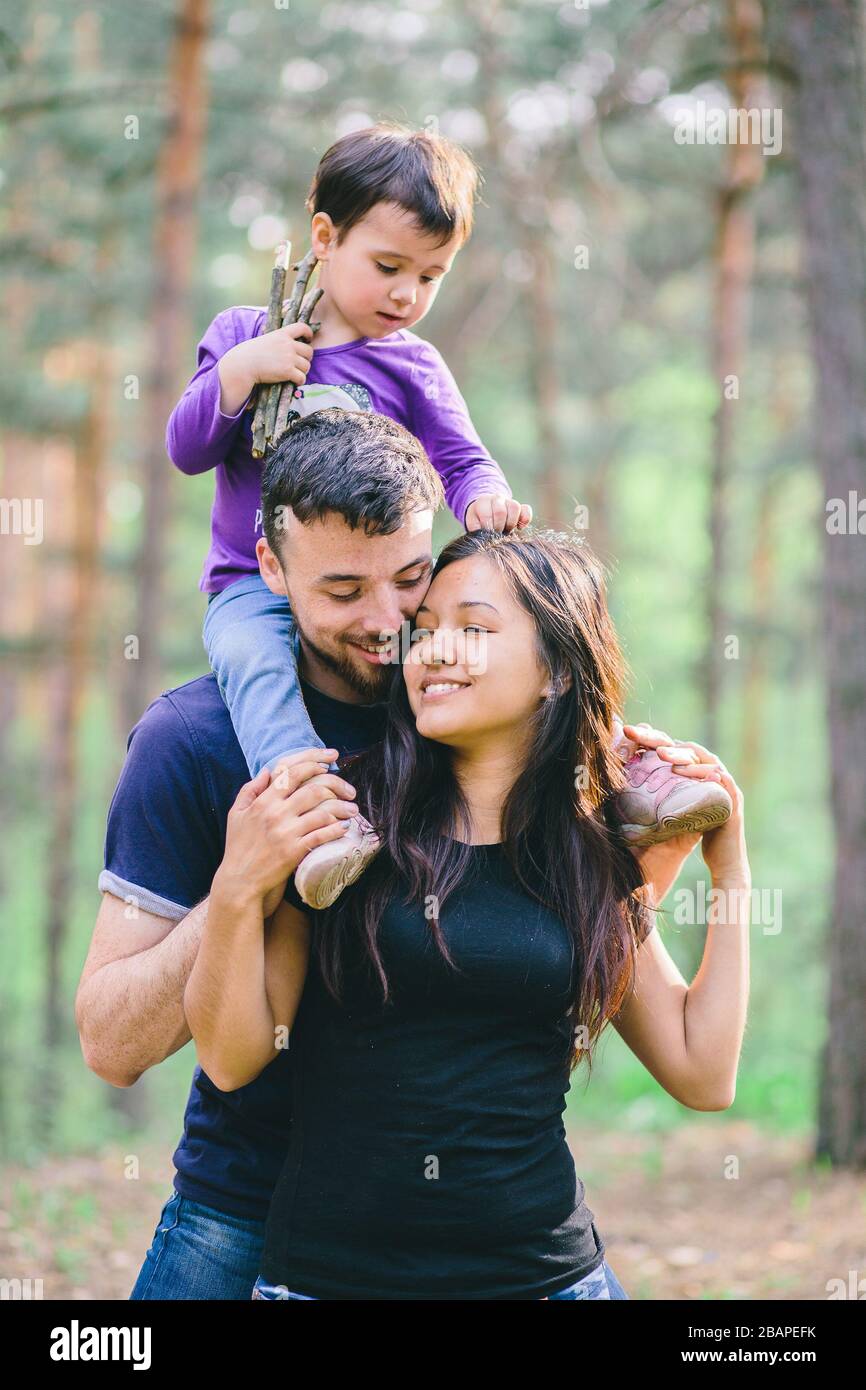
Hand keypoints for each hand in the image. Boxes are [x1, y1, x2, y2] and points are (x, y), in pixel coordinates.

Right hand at [215, 749, 358, 916]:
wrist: (240, 881)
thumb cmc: (238, 846)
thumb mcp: (236, 814)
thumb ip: (250, 789)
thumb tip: (267, 770)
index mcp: (263, 801)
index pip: (291, 771)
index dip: (313, 762)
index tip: (329, 762)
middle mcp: (275, 813)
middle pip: (314, 789)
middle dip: (337, 785)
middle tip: (349, 790)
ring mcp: (286, 832)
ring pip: (322, 812)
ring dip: (342, 808)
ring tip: (353, 809)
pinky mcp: (294, 851)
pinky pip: (321, 835)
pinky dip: (336, 829)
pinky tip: (344, 827)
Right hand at [238, 320, 314, 387]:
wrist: (243, 365)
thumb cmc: (250, 354)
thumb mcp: (265, 339)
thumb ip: (279, 340)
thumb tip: (290, 345)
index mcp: (282, 334)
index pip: (302, 327)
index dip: (309, 334)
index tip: (308, 340)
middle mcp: (288, 344)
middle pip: (309, 351)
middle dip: (306, 359)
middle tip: (299, 364)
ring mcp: (289, 357)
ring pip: (307, 366)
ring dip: (302, 371)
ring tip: (294, 374)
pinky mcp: (288, 371)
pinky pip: (302, 377)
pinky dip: (299, 381)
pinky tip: (294, 381)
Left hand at [465, 495, 532, 532]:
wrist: (486, 512)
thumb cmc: (478, 520)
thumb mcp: (473, 523)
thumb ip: (476, 529)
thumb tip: (483, 536)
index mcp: (483, 501)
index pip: (486, 514)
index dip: (488, 528)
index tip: (488, 534)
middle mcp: (497, 498)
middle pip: (501, 511)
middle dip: (499, 527)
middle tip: (496, 533)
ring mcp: (509, 501)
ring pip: (515, 507)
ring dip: (511, 523)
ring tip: (506, 530)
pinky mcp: (520, 507)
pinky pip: (526, 510)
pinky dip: (525, 520)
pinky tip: (519, 528)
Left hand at [623, 723, 748, 884]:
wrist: (724, 863)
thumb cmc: (694, 838)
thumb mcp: (669, 812)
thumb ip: (654, 797)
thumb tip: (622, 788)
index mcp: (694, 774)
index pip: (672, 748)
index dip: (651, 738)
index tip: (628, 732)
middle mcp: (710, 774)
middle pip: (685, 749)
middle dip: (660, 739)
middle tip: (637, 733)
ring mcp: (723, 784)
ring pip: (701, 760)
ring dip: (680, 754)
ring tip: (658, 753)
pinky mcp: (731, 799)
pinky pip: (718, 779)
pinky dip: (701, 773)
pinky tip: (681, 771)